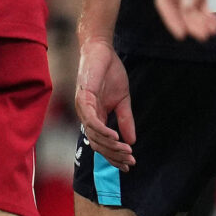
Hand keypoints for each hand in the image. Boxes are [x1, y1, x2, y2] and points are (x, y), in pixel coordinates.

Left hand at [75, 37, 137, 169]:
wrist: (102, 51)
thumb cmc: (110, 74)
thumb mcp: (122, 101)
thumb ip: (125, 120)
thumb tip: (132, 141)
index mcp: (95, 118)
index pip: (103, 143)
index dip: (114, 156)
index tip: (129, 165)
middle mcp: (86, 116)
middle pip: (98, 144)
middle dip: (114, 155)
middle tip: (130, 162)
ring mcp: (83, 108)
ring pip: (94, 135)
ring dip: (111, 145)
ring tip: (126, 151)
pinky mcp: (84, 98)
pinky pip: (91, 120)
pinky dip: (102, 130)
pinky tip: (115, 137)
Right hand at [153, 0, 215, 42]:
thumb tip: (185, 7)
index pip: (165, 0)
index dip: (171, 19)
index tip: (182, 34)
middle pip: (179, 6)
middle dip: (191, 21)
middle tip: (205, 34)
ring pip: (192, 5)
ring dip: (201, 19)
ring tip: (214, 29)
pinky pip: (203, 0)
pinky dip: (208, 11)